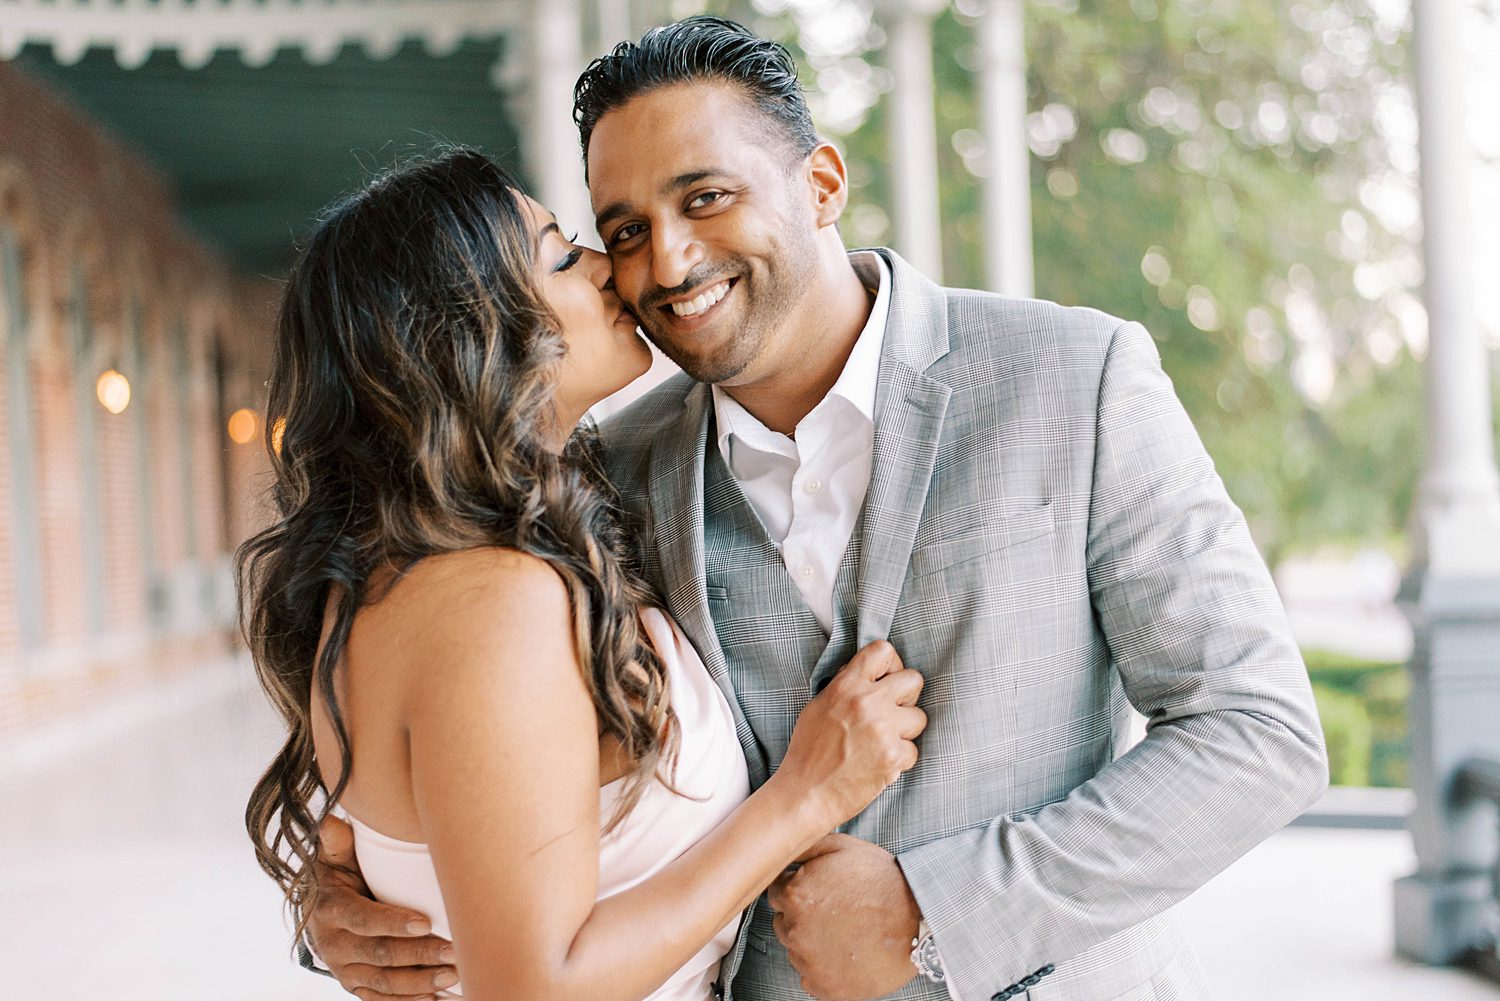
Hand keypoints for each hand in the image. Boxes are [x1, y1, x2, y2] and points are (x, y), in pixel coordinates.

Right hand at [306, 815, 458, 1000]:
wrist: (320, 910)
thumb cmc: (340, 875)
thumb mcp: (335, 856)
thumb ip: (337, 842)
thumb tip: (331, 821)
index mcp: (331, 909)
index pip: (363, 919)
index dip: (392, 923)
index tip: (425, 922)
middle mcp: (334, 944)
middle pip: (379, 955)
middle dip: (418, 955)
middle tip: (453, 952)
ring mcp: (344, 970)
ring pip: (383, 983)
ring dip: (419, 984)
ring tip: (452, 976)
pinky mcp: (355, 985)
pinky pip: (380, 1000)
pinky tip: (435, 999)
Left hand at [767, 833, 920, 1000]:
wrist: (919, 917)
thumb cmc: (883, 880)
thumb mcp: (841, 847)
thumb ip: (803, 848)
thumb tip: (783, 849)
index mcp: (795, 895)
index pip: (776, 893)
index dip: (797, 889)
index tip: (818, 892)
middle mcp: (796, 931)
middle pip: (784, 923)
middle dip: (803, 916)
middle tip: (835, 910)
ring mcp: (810, 962)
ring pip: (797, 951)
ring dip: (813, 942)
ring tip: (846, 931)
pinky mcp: (826, 988)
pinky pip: (811, 978)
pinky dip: (824, 968)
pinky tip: (847, 952)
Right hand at [776, 641, 926, 827]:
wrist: (806, 794)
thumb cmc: (808, 752)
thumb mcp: (818, 706)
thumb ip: (845, 686)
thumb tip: (869, 675)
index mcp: (846, 686)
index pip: (883, 651)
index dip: (891, 664)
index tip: (886, 679)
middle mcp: (867, 702)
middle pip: (913, 679)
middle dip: (907, 696)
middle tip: (891, 713)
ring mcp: (882, 728)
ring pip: (919, 717)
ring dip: (905, 731)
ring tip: (883, 742)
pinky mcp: (893, 756)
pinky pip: (913, 750)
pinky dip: (899, 760)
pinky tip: (880, 765)